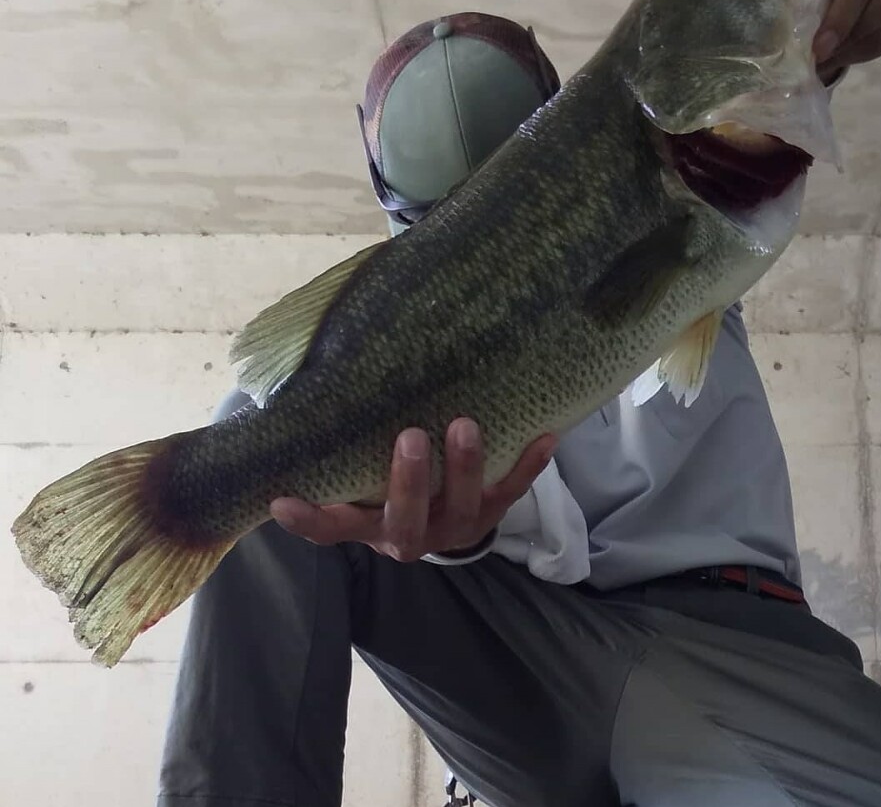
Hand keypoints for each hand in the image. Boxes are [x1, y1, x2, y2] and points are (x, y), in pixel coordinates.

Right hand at [270, 418, 556, 561]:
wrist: (435, 519)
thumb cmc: (382, 488)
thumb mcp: (356, 481)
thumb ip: (337, 458)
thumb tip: (293, 398)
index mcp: (367, 527)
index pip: (331, 530)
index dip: (310, 520)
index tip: (284, 498)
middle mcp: (408, 535)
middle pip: (406, 522)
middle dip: (409, 483)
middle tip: (410, 438)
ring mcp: (453, 526)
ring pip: (461, 509)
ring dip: (466, 469)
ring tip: (465, 425)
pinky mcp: (490, 514)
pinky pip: (511, 493)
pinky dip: (528, 467)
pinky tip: (545, 436)